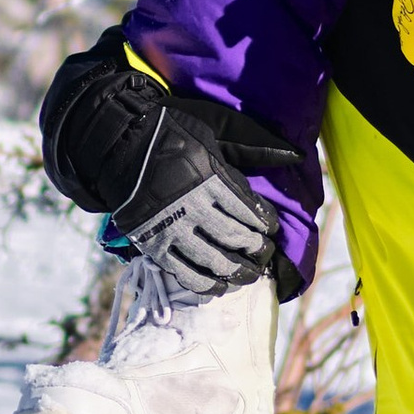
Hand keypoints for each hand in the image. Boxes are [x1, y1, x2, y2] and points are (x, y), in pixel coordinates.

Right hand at [38, 33, 298, 287]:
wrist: (118, 146)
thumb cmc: (172, 132)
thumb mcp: (216, 126)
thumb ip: (254, 143)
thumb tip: (295, 155)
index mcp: (208, 175)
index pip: (248, 209)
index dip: (265, 222)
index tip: (271, 227)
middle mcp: (189, 205)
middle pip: (234, 238)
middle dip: (256, 251)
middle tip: (265, 255)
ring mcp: (169, 227)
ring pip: (212, 261)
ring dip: (237, 273)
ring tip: (249, 275)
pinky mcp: (152, 244)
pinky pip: (184, 274)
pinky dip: (206, 285)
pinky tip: (220, 286)